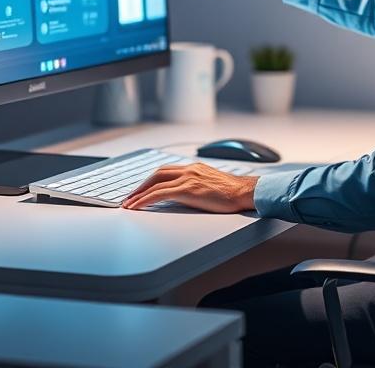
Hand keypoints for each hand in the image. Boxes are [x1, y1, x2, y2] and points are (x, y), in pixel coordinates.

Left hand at [121, 162, 258, 211]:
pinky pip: (159, 194)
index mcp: (195, 168)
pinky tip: (137, 207)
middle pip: (157, 174)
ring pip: (155, 183)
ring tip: (129, 203)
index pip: (166, 171)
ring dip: (139, 193)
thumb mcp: (213, 185)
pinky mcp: (188, 189)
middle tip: (131, 196)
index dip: (152, 180)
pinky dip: (145, 199)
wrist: (245, 192)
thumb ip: (199, 187)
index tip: (142, 189)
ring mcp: (188, 178)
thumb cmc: (234, 193)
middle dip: (141, 185)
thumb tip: (188, 197)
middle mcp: (189, 170)